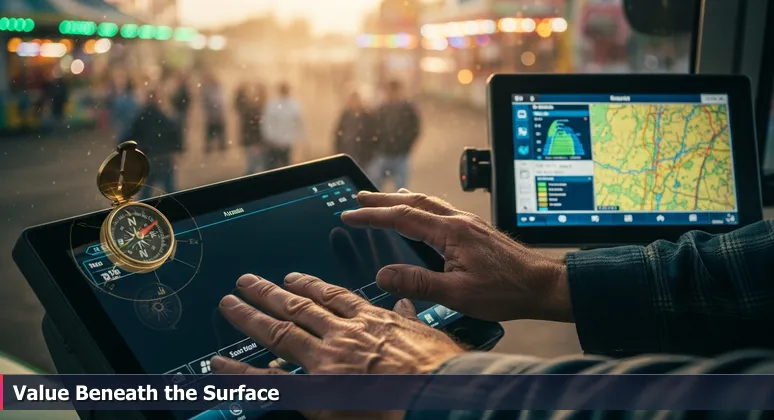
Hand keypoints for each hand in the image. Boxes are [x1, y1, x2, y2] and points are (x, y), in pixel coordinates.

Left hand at [213, 273, 461, 374]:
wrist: (437, 393)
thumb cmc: (440, 371)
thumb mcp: (430, 335)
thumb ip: (410, 319)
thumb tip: (405, 303)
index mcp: (371, 322)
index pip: (333, 298)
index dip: (309, 287)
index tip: (293, 279)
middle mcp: (343, 334)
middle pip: (298, 308)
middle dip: (269, 293)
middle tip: (247, 282)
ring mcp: (326, 359)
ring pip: (279, 331)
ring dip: (250, 316)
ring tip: (230, 303)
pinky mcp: (314, 389)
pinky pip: (269, 380)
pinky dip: (240, 373)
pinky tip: (219, 365)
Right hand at [340, 189, 571, 322]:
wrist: (543, 285)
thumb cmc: (506, 291)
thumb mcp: (458, 294)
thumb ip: (419, 284)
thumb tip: (384, 276)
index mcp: (451, 232)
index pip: (402, 218)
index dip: (373, 215)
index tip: (350, 214)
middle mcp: (459, 221)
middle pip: (413, 202)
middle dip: (382, 200)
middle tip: (358, 197)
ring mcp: (469, 223)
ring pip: (428, 203)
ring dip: (401, 200)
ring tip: (384, 200)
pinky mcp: (476, 231)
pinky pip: (441, 210)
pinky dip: (421, 207)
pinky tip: (422, 215)